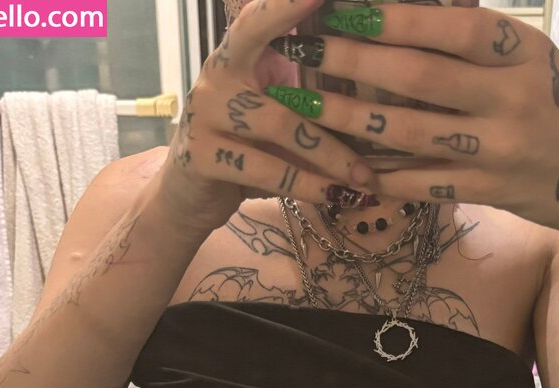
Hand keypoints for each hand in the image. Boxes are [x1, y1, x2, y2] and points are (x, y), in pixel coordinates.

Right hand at [151, 0, 377, 236]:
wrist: (188, 198)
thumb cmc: (244, 151)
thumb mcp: (272, 116)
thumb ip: (302, 96)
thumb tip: (370, 96)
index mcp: (237, 55)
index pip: (263, 17)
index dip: (288, 3)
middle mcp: (217, 74)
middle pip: (268, 55)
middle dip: (323, 86)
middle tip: (363, 82)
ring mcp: (205, 113)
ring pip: (280, 124)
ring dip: (329, 155)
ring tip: (364, 179)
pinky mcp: (203, 156)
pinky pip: (268, 170)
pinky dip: (306, 185)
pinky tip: (334, 196)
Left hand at [266, 6, 558, 236]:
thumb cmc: (546, 100)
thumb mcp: (525, 57)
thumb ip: (471, 38)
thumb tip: (396, 11)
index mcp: (523, 52)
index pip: (453, 28)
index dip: (396, 18)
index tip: (343, 7)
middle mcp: (514, 99)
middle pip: (421, 78)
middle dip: (355, 62)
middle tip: (304, 50)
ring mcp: (500, 151)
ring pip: (413, 133)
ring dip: (352, 119)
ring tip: (305, 105)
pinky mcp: (488, 191)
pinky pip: (423, 182)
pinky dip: (381, 173)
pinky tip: (343, 162)